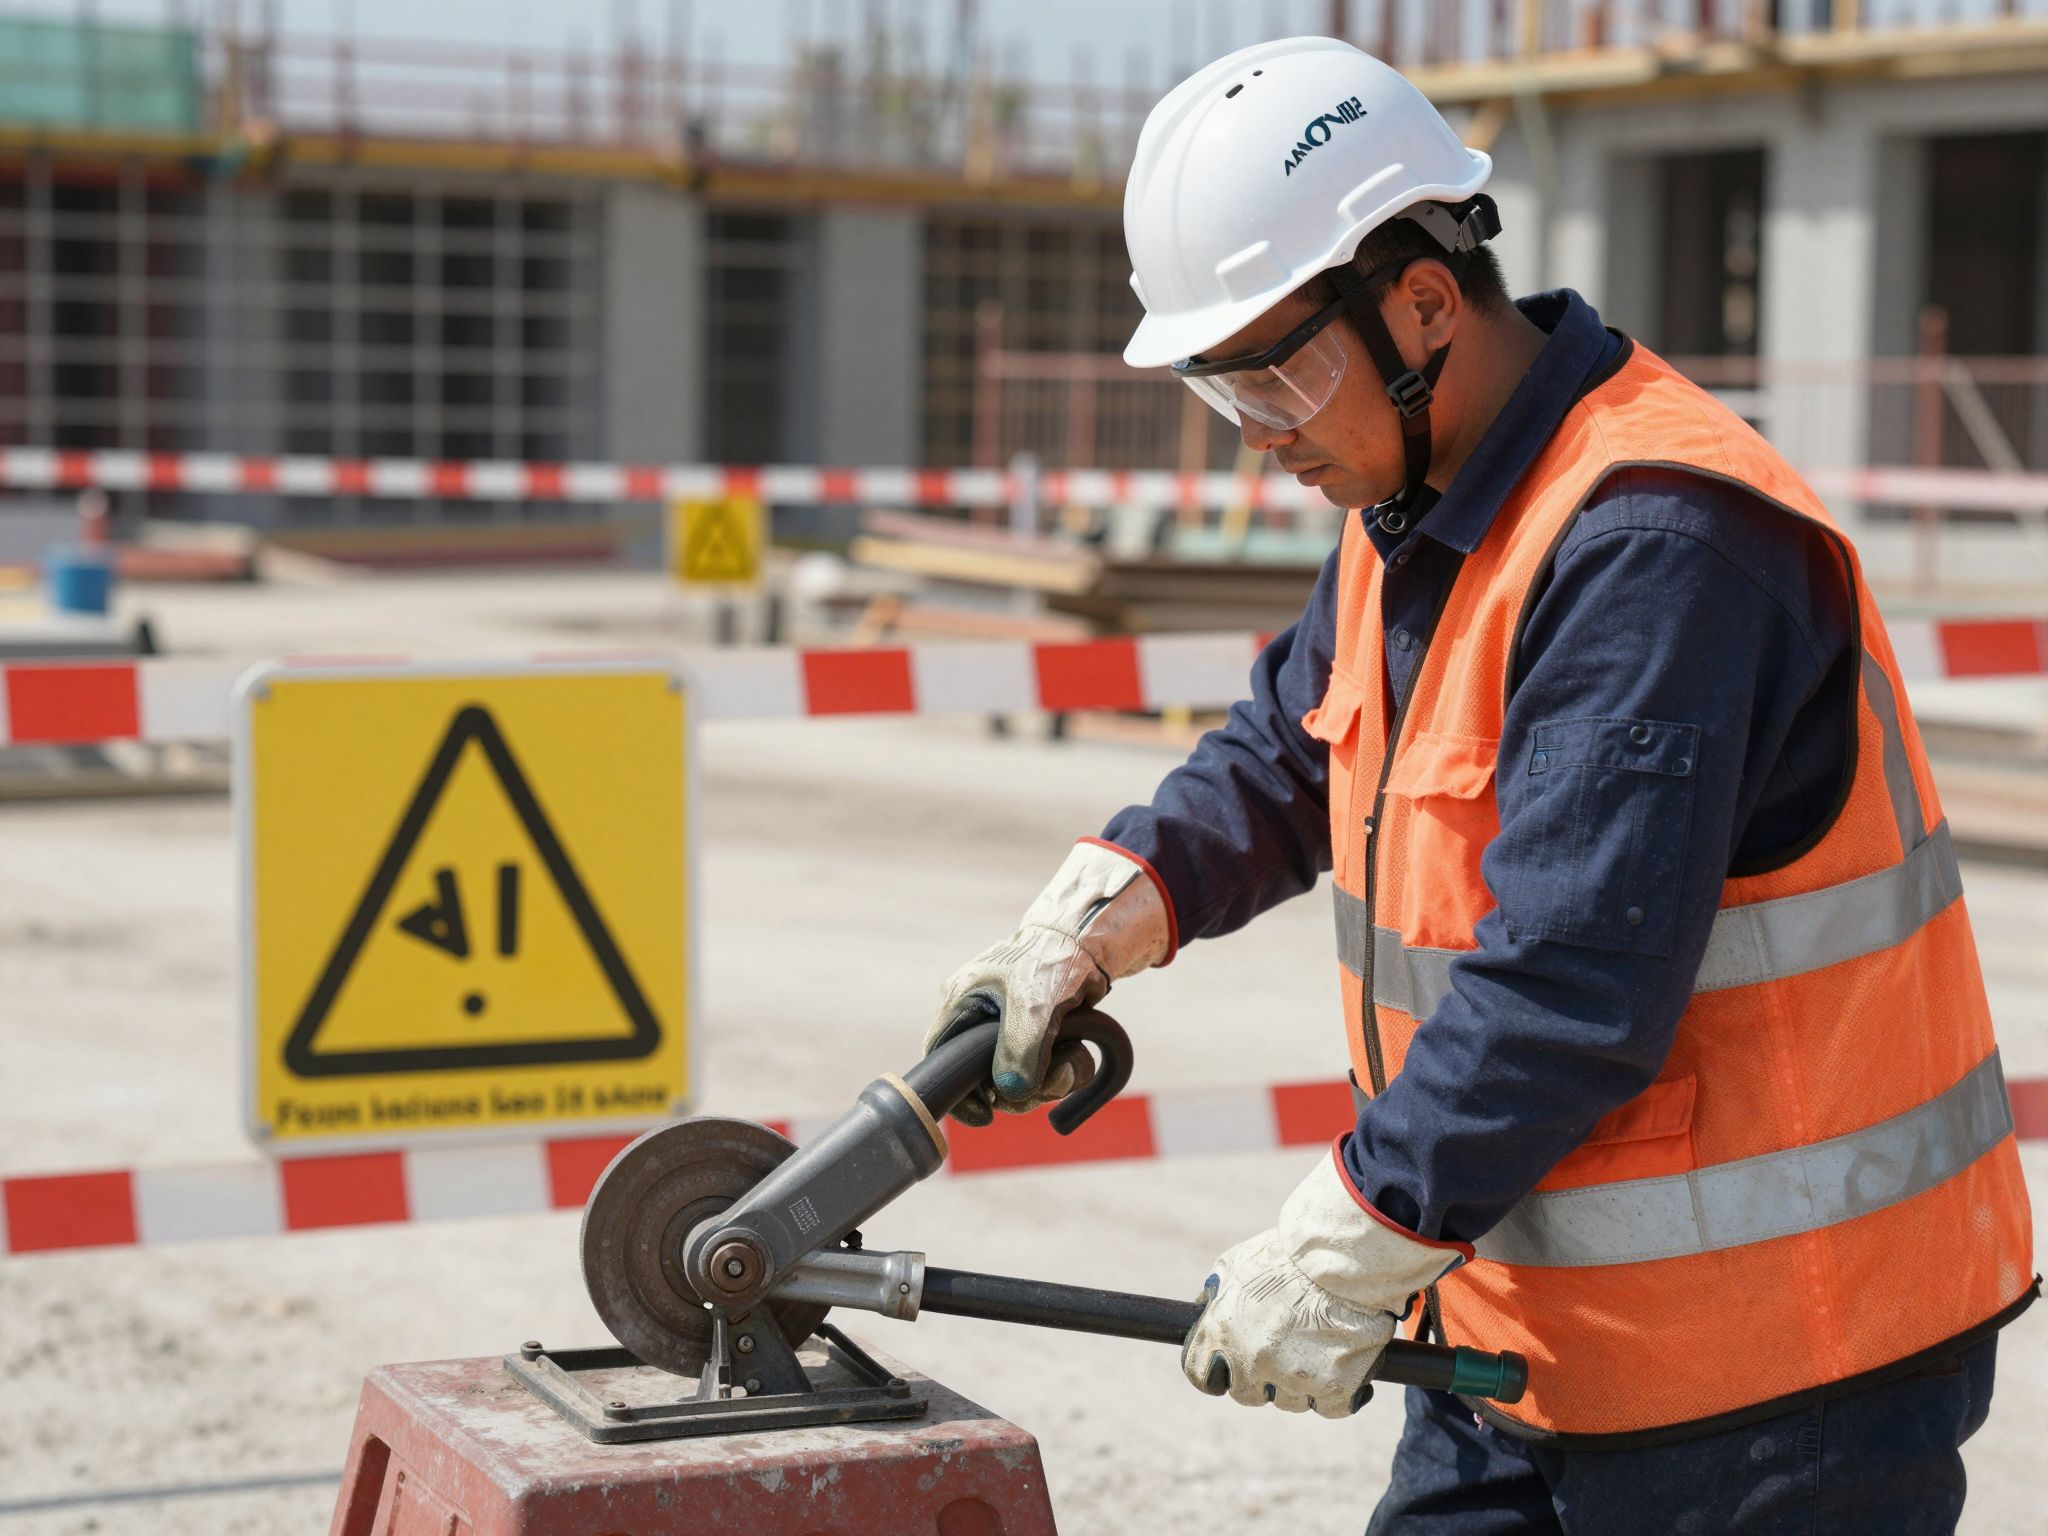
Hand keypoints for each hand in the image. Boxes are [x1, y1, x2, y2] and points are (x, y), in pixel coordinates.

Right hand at [926, 840, 1170, 1125]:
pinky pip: (1040, 1069)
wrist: (1090, 944)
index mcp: (962, 1003)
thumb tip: (1012, 1093)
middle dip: (1018, 1090)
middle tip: (1045, 1087)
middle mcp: (979, 1017)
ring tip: (1071, 1062)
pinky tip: (1077, 1056)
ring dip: (1047, 1082)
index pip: (941, 1056)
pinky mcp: (1035, 1033)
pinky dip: (1061, 1071)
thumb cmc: (1053, 964)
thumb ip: (1019, 1052)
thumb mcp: (1035, 1007)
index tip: (986, 1114)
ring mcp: (1007, 1027)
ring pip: (1016, 1078)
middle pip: (984, 1078)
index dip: (957, 1092)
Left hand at [1181, 1145, 1468, 1415]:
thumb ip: (1215, 1294)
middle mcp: (1254, 1361)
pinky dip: (1340, 1393)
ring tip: (1320, 1344)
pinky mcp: (1334, 1389)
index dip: (1216, 1373)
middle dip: (1262, 1377)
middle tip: (1284, 1350)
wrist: (1346, 1257)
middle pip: (1248, 1393)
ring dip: (1301, 1381)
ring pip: (1291, 1400)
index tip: (1229, 1370)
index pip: (1201, 1376)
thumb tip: (1203, 1309)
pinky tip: (1347, 1368)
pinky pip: (1331, 1407)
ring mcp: (1294, 1379)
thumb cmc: (1291, 1255)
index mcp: (1223, 1331)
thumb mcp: (1236, 1264)